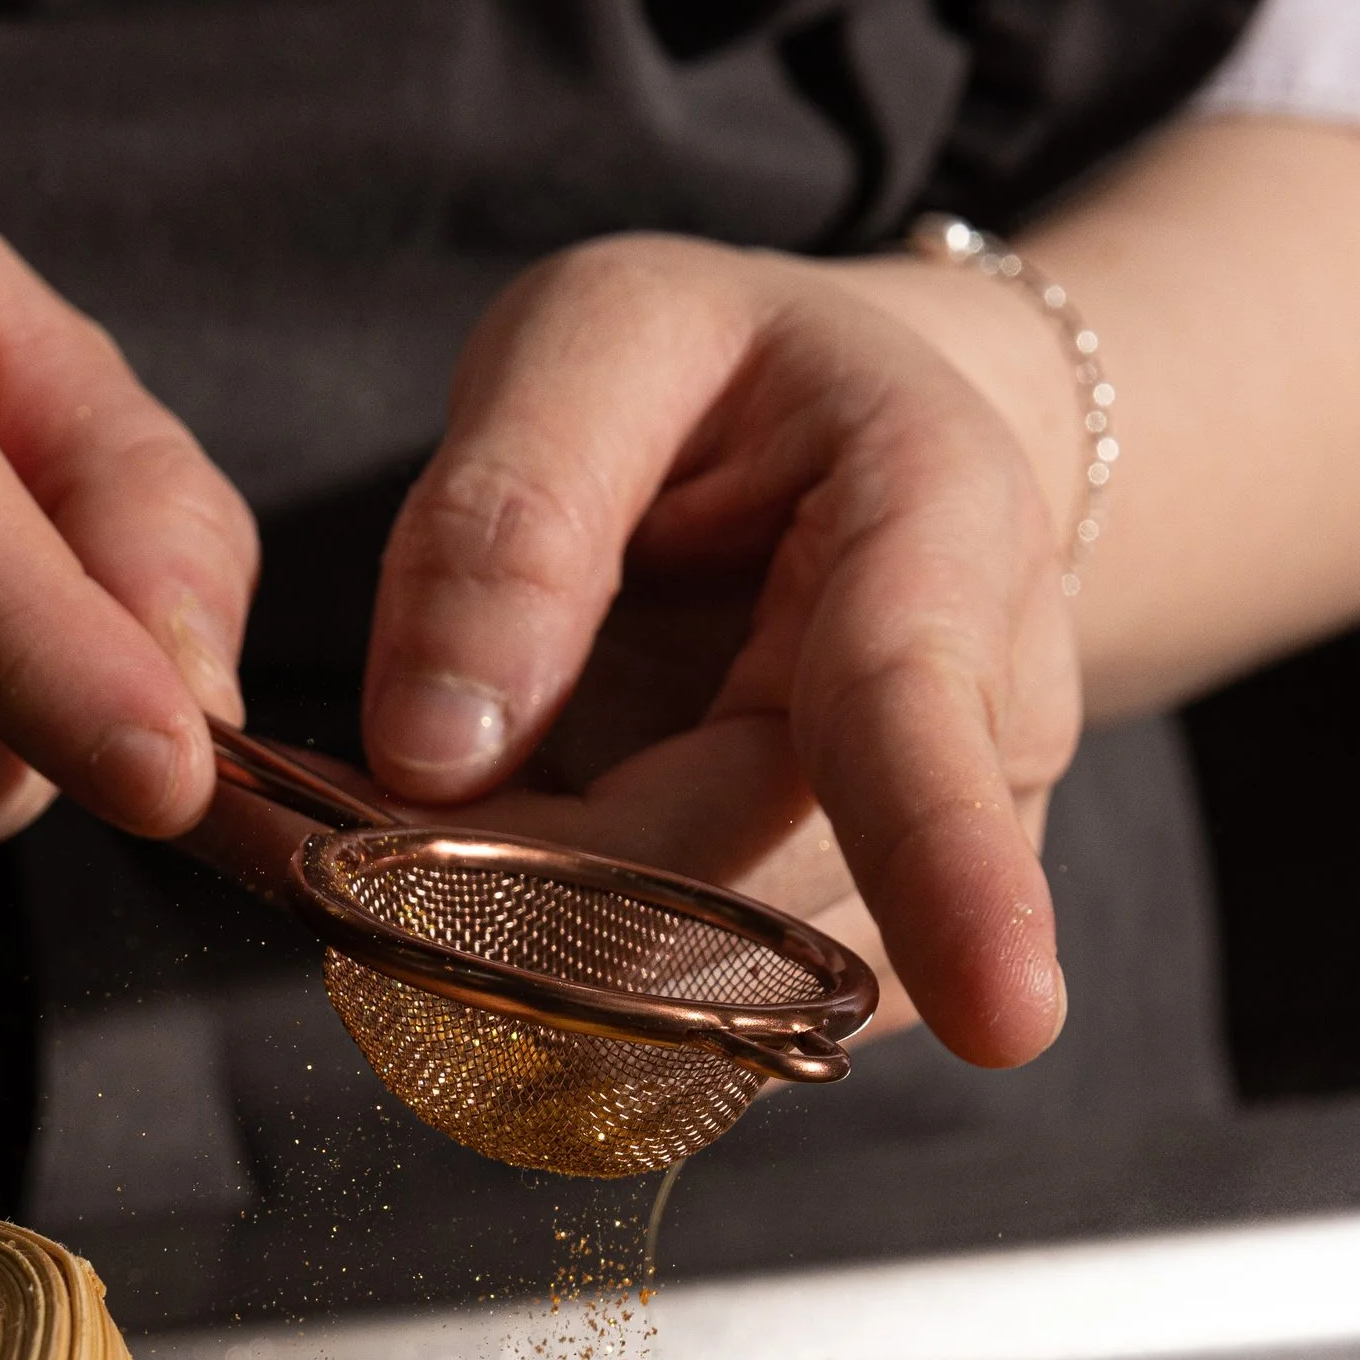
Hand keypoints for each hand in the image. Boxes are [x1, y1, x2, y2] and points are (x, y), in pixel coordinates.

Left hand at [359, 237, 1084, 1062]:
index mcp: (941, 529)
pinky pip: (697, 1024)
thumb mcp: (601, 336)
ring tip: (475, 788)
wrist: (869, 450)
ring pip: (707, 990)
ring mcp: (940, 872)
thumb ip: (512, 513)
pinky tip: (538, 858)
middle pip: (741, 897)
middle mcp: (987, 728)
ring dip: (535, 936)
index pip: (925, 727)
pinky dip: (571, 973)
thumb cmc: (730, 378)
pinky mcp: (867, 968)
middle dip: (527, 887)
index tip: (1006, 1021)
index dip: (950, 878)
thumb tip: (433, 756)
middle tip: (353, 808)